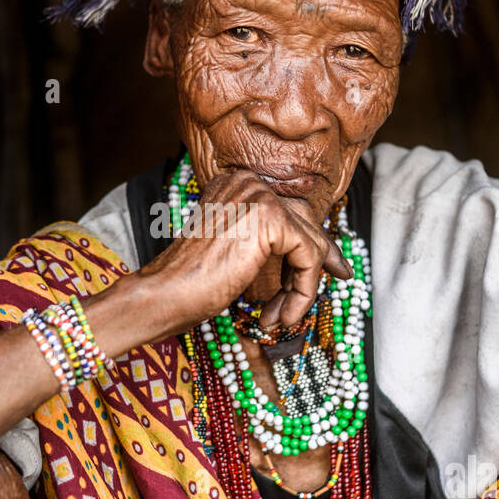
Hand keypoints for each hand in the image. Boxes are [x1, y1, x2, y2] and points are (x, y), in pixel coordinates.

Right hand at [135, 169, 352, 336]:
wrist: (165, 292)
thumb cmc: (190, 282)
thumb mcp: (235, 252)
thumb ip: (266, 241)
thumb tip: (311, 250)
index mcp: (235, 185)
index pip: (289, 210)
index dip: (312, 243)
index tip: (333, 267)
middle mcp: (248, 182)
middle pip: (304, 221)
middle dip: (318, 260)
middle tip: (333, 283)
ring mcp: (259, 196)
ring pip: (310, 242)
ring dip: (301, 287)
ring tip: (281, 317)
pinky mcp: (272, 218)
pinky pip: (309, 256)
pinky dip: (303, 291)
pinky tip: (284, 314)